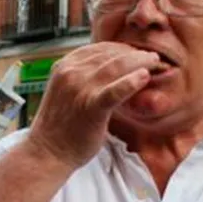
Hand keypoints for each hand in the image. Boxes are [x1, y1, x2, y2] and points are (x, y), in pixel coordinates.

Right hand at [28, 42, 160, 168]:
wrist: (48, 153)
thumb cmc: (61, 126)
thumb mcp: (68, 91)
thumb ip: (85, 78)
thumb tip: (113, 69)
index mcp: (64, 66)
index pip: (99, 48)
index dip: (122, 48)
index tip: (136, 53)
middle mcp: (71, 72)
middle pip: (111, 54)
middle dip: (134, 54)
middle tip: (152, 58)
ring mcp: (80, 88)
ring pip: (117, 66)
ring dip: (140, 62)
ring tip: (155, 63)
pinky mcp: (91, 107)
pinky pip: (115, 90)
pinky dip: (131, 82)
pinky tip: (144, 77)